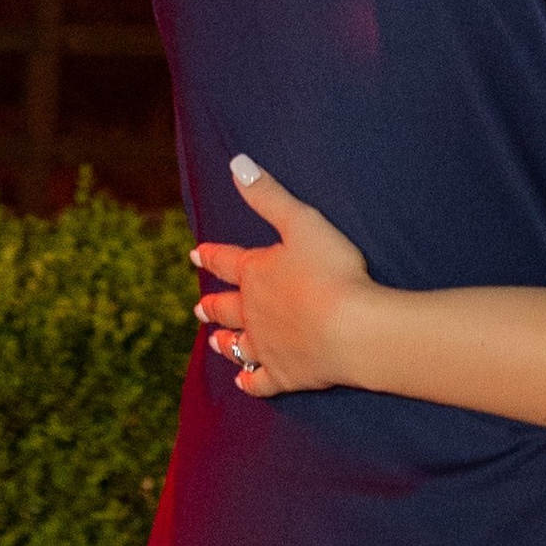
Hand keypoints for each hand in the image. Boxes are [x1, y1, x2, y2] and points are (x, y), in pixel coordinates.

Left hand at [193, 155, 376, 398]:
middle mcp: (253, 312)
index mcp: (256, 273)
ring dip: (224, 342)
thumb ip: (268, 194)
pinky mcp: (284, 375)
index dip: (211, 256)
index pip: (226, 261)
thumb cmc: (331, 270)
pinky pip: (260, 381)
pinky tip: (242, 383)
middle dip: (213, 304)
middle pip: (227, 307)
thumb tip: (236, 163)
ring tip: (212, 341)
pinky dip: (249, 381)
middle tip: (198, 307)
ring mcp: (267, 346)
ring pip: (238, 345)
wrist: (351, 328)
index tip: (195, 255)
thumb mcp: (301, 221)